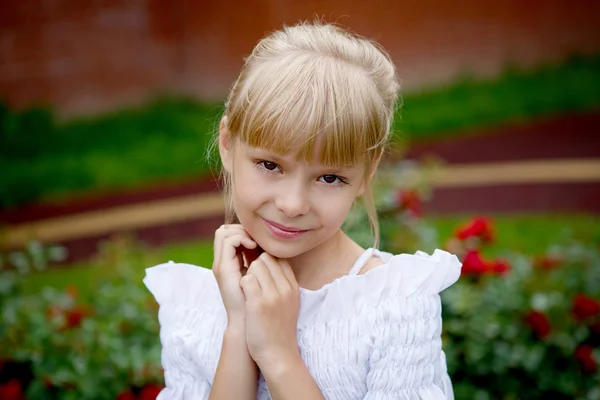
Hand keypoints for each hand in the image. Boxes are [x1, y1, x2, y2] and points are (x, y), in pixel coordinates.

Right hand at [212, 224, 260, 323]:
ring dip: (241, 232)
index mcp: (232, 264)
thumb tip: (271, 247)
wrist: (248, 323)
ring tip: (255, 241)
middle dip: (242, 229)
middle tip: (257, 236)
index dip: (245, 231)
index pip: (231, 234)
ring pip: (223, 232)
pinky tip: (253, 246)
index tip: (261, 238)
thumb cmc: (258, 303)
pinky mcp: (222, 268)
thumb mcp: (261, 278)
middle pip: (225, 230)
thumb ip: (261, 263)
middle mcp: (223, 262)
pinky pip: (227, 241)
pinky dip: (240, 238)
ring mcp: (221, 264)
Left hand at [239, 252, 300, 369]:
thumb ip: (282, 283)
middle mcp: (286, 287)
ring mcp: (273, 295)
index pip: (280, 258)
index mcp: (293, 286)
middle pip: (267, 258)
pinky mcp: (258, 303)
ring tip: (249, 290)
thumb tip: (270, 264)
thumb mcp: (289, 302)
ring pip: (256, 265)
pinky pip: (246, 279)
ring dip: (248, 274)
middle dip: (256, 265)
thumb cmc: (278, 328)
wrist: (278, 354)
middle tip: (252, 282)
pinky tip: (244, 296)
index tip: (259, 273)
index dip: (266, 261)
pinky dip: (242, 285)